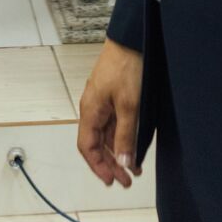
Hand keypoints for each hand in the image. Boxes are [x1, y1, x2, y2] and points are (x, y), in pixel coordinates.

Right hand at [77, 37, 144, 188]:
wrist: (132, 39)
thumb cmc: (126, 68)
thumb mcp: (129, 106)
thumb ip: (125, 136)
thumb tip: (122, 163)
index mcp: (90, 110)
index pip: (86, 146)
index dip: (97, 166)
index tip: (111, 181)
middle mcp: (93, 108)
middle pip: (96, 143)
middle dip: (110, 163)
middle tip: (126, 180)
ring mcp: (103, 101)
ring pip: (106, 135)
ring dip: (117, 152)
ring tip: (134, 169)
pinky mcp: (113, 96)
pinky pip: (114, 124)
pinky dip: (122, 138)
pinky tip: (134, 147)